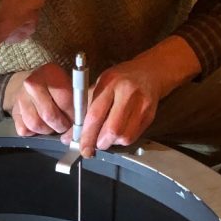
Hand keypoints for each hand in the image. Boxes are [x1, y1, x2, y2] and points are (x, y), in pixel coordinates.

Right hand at [4, 63, 73, 136]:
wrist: (28, 84)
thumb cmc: (53, 87)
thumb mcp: (67, 84)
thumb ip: (77, 99)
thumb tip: (83, 121)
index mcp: (50, 73)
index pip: (65, 100)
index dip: (73, 114)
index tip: (76, 118)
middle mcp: (32, 84)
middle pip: (49, 115)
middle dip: (61, 125)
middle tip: (65, 125)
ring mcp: (20, 98)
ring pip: (37, 125)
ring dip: (48, 130)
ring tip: (52, 124)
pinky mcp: (14, 112)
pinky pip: (25, 130)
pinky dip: (34, 132)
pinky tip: (40, 124)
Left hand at [63, 37, 201, 156]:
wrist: (150, 73)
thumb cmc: (120, 79)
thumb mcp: (100, 85)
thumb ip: (85, 108)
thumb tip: (70, 135)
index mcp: (110, 83)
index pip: (95, 114)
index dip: (87, 135)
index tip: (82, 147)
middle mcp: (127, 93)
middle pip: (113, 129)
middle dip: (100, 142)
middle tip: (95, 144)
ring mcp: (142, 105)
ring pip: (124, 136)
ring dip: (112, 142)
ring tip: (107, 136)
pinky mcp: (150, 115)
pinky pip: (134, 137)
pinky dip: (122, 140)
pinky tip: (118, 133)